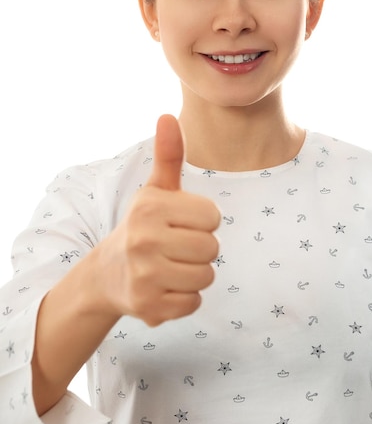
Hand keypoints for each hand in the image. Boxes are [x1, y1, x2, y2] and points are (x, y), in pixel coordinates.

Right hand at [96, 114, 219, 325]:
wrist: (107, 274)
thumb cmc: (143, 225)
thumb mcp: (155, 190)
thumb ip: (169, 155)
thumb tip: (167, 115)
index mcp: (150, 207)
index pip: (212, 217)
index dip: (203, 221)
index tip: (181, 223)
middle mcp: (144, 240)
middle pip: (212, 248)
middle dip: (200, 249)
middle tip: (175, 247)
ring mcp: (144, 276)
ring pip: (206, 277)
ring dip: (194, 274)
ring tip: (170, 266)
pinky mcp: (148, 307)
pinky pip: (194, 303)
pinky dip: (184, 298)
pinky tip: (164, 287)